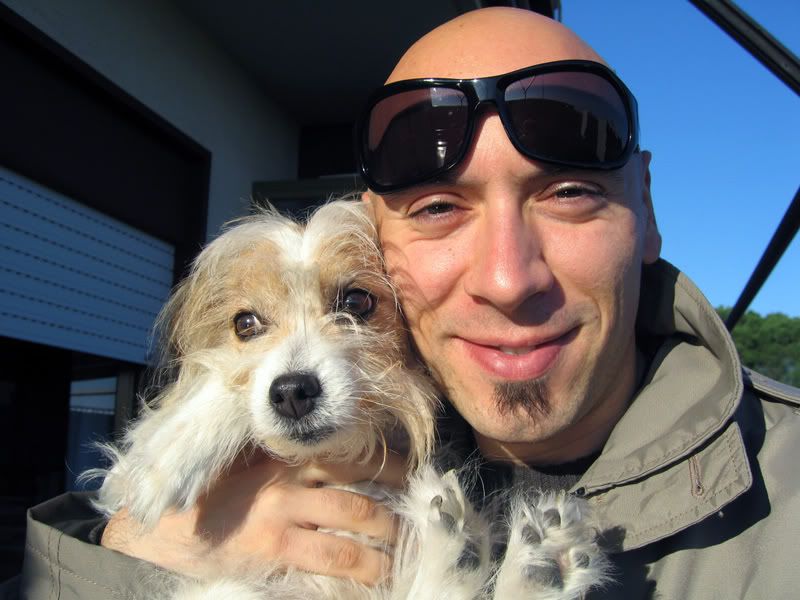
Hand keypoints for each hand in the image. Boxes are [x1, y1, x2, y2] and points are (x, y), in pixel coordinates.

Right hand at [101, 451, 405, 584]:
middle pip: (357, 502)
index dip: (387, 467)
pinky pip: (319, 572)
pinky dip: (346, 579)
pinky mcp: (270, 558)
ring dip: (379, 554)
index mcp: (286, 460)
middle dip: (391, 516)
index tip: (410, 475)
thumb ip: (280, 450)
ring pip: (345, 542)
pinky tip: (365, 584)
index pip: (350, 459)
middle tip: (414, 524)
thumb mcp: (243, 456)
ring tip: (398, 560)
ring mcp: (281, 526)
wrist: (160, 525)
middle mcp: (290, 488)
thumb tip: (322, 444)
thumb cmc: (206, 488)